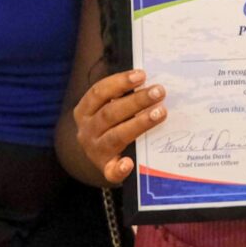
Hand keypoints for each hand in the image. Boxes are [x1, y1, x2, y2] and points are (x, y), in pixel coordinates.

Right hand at [73, 69, 166, 183]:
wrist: (101, 154)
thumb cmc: (112, 121)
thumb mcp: (109, 106)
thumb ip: (125, 95)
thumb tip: (153, 79)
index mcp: (85, 110)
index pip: (98, 92)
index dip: (120, 82)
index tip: (142, 75)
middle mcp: (87, 131)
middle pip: (110, 113)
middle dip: (136, 101)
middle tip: (159, 91)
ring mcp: (95, 151)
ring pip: (115, 136)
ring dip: (139, 123)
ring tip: (160, 113)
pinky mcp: (105, 169)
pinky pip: (111, 172)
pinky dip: (120, 168)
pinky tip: (130, 163)